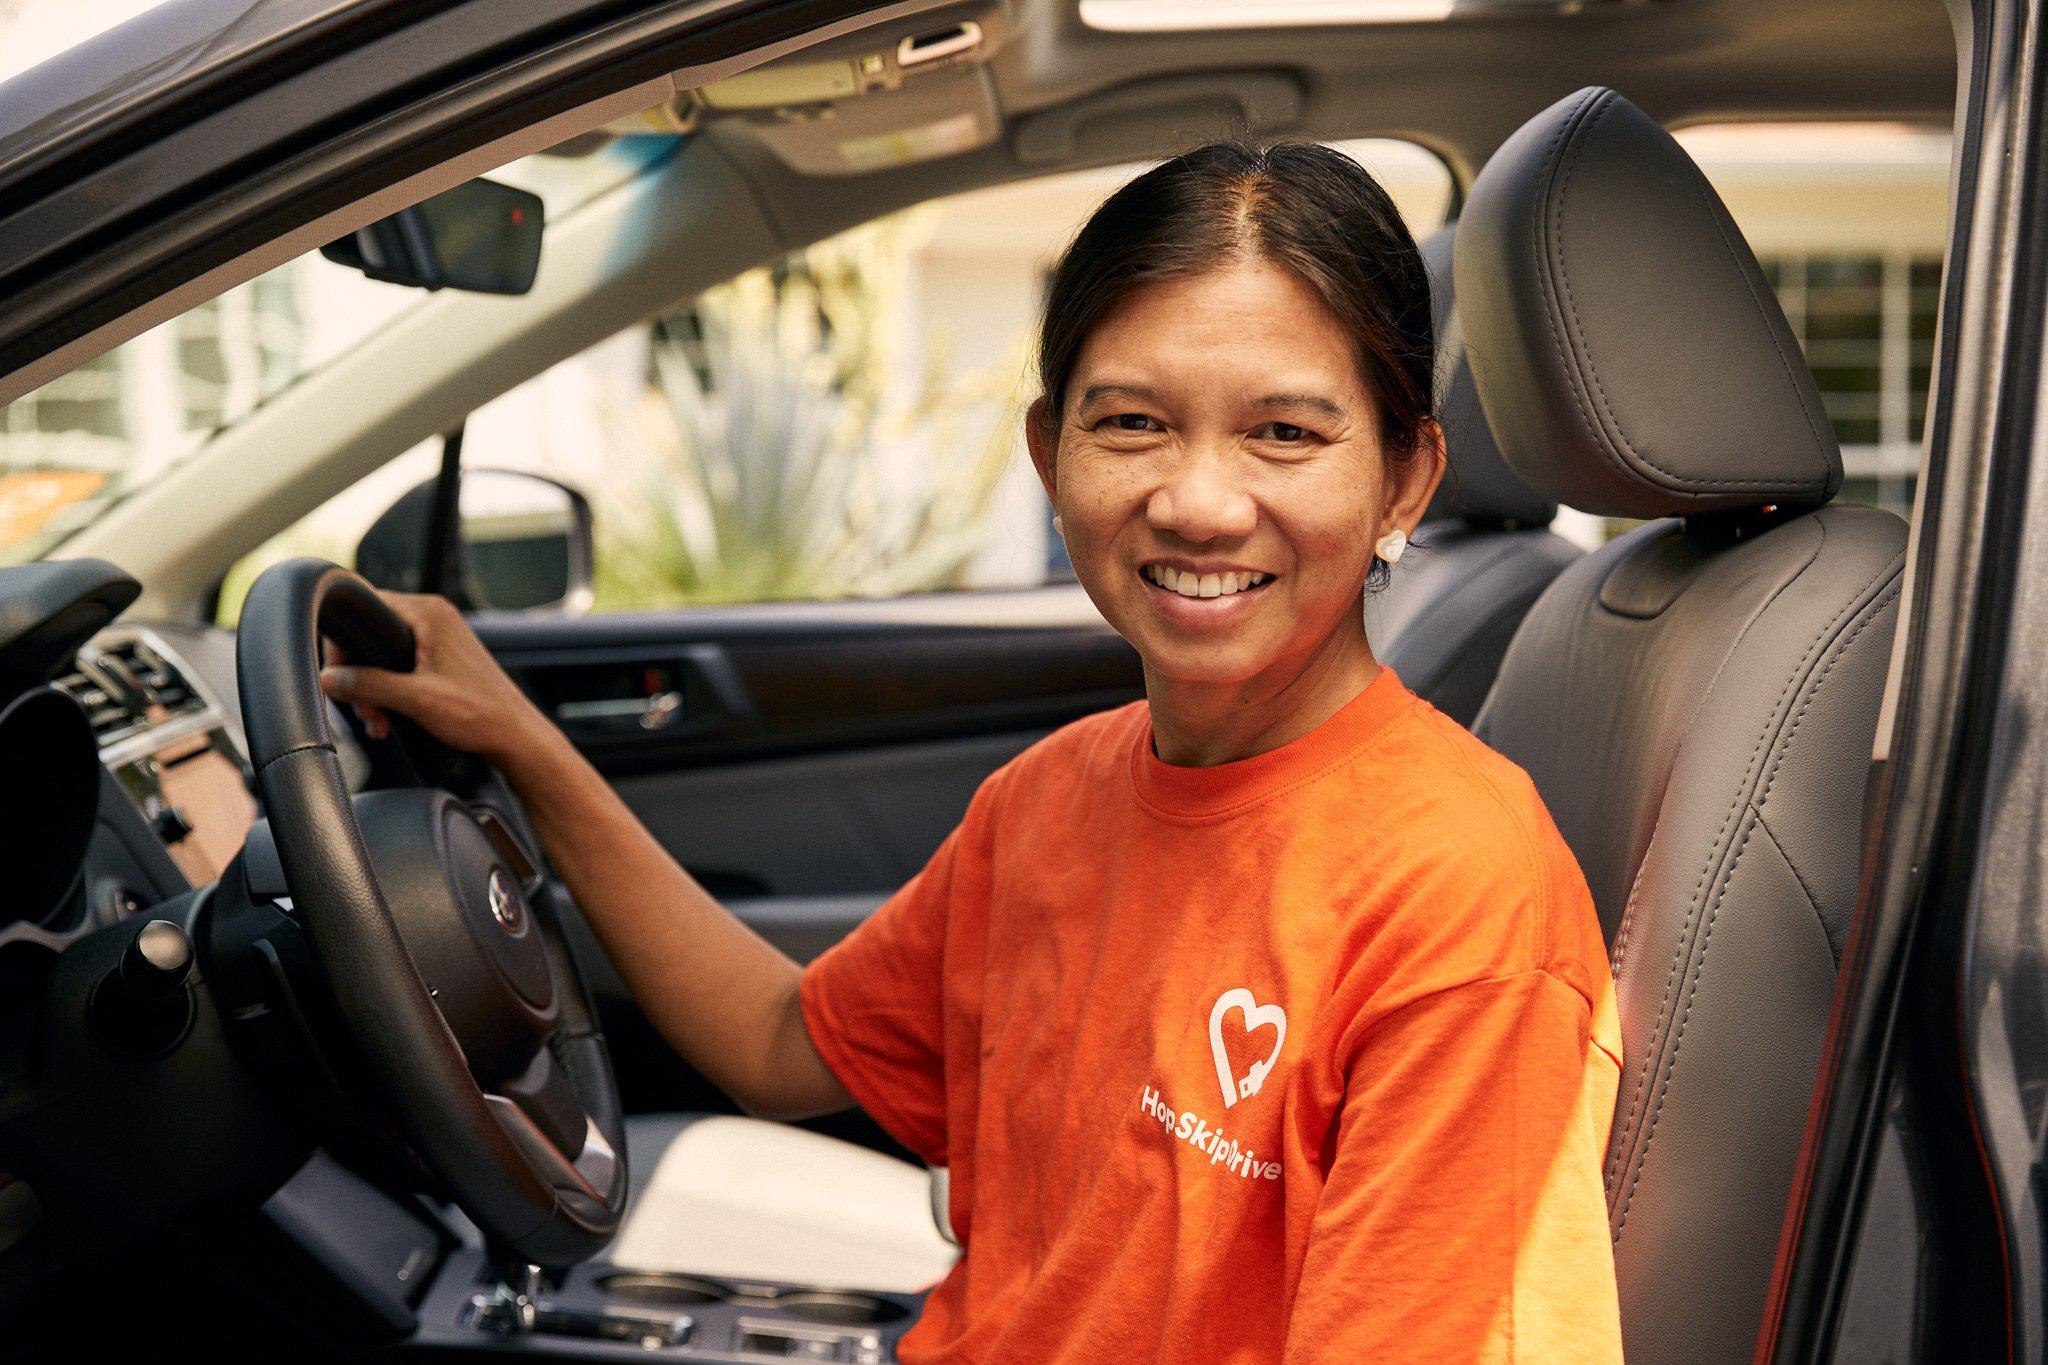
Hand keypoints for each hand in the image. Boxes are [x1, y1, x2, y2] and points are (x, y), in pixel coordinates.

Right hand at [318, 590, 551, 768]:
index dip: (344, 643)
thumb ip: (368, 685)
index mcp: (429, 614)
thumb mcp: (415, 699)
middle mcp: (434, 617)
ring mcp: (439, 637)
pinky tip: (389, 717)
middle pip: (371, 635)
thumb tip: (331, 678)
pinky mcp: (441, 657)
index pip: (365, 607)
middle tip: (365, 710)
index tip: (339, 675)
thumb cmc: (480, 713)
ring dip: (373, 690)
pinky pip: (400, 666)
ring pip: (383, 655)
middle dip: (360, 677)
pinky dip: (390, 691)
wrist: (514, 735)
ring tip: (379, 721)